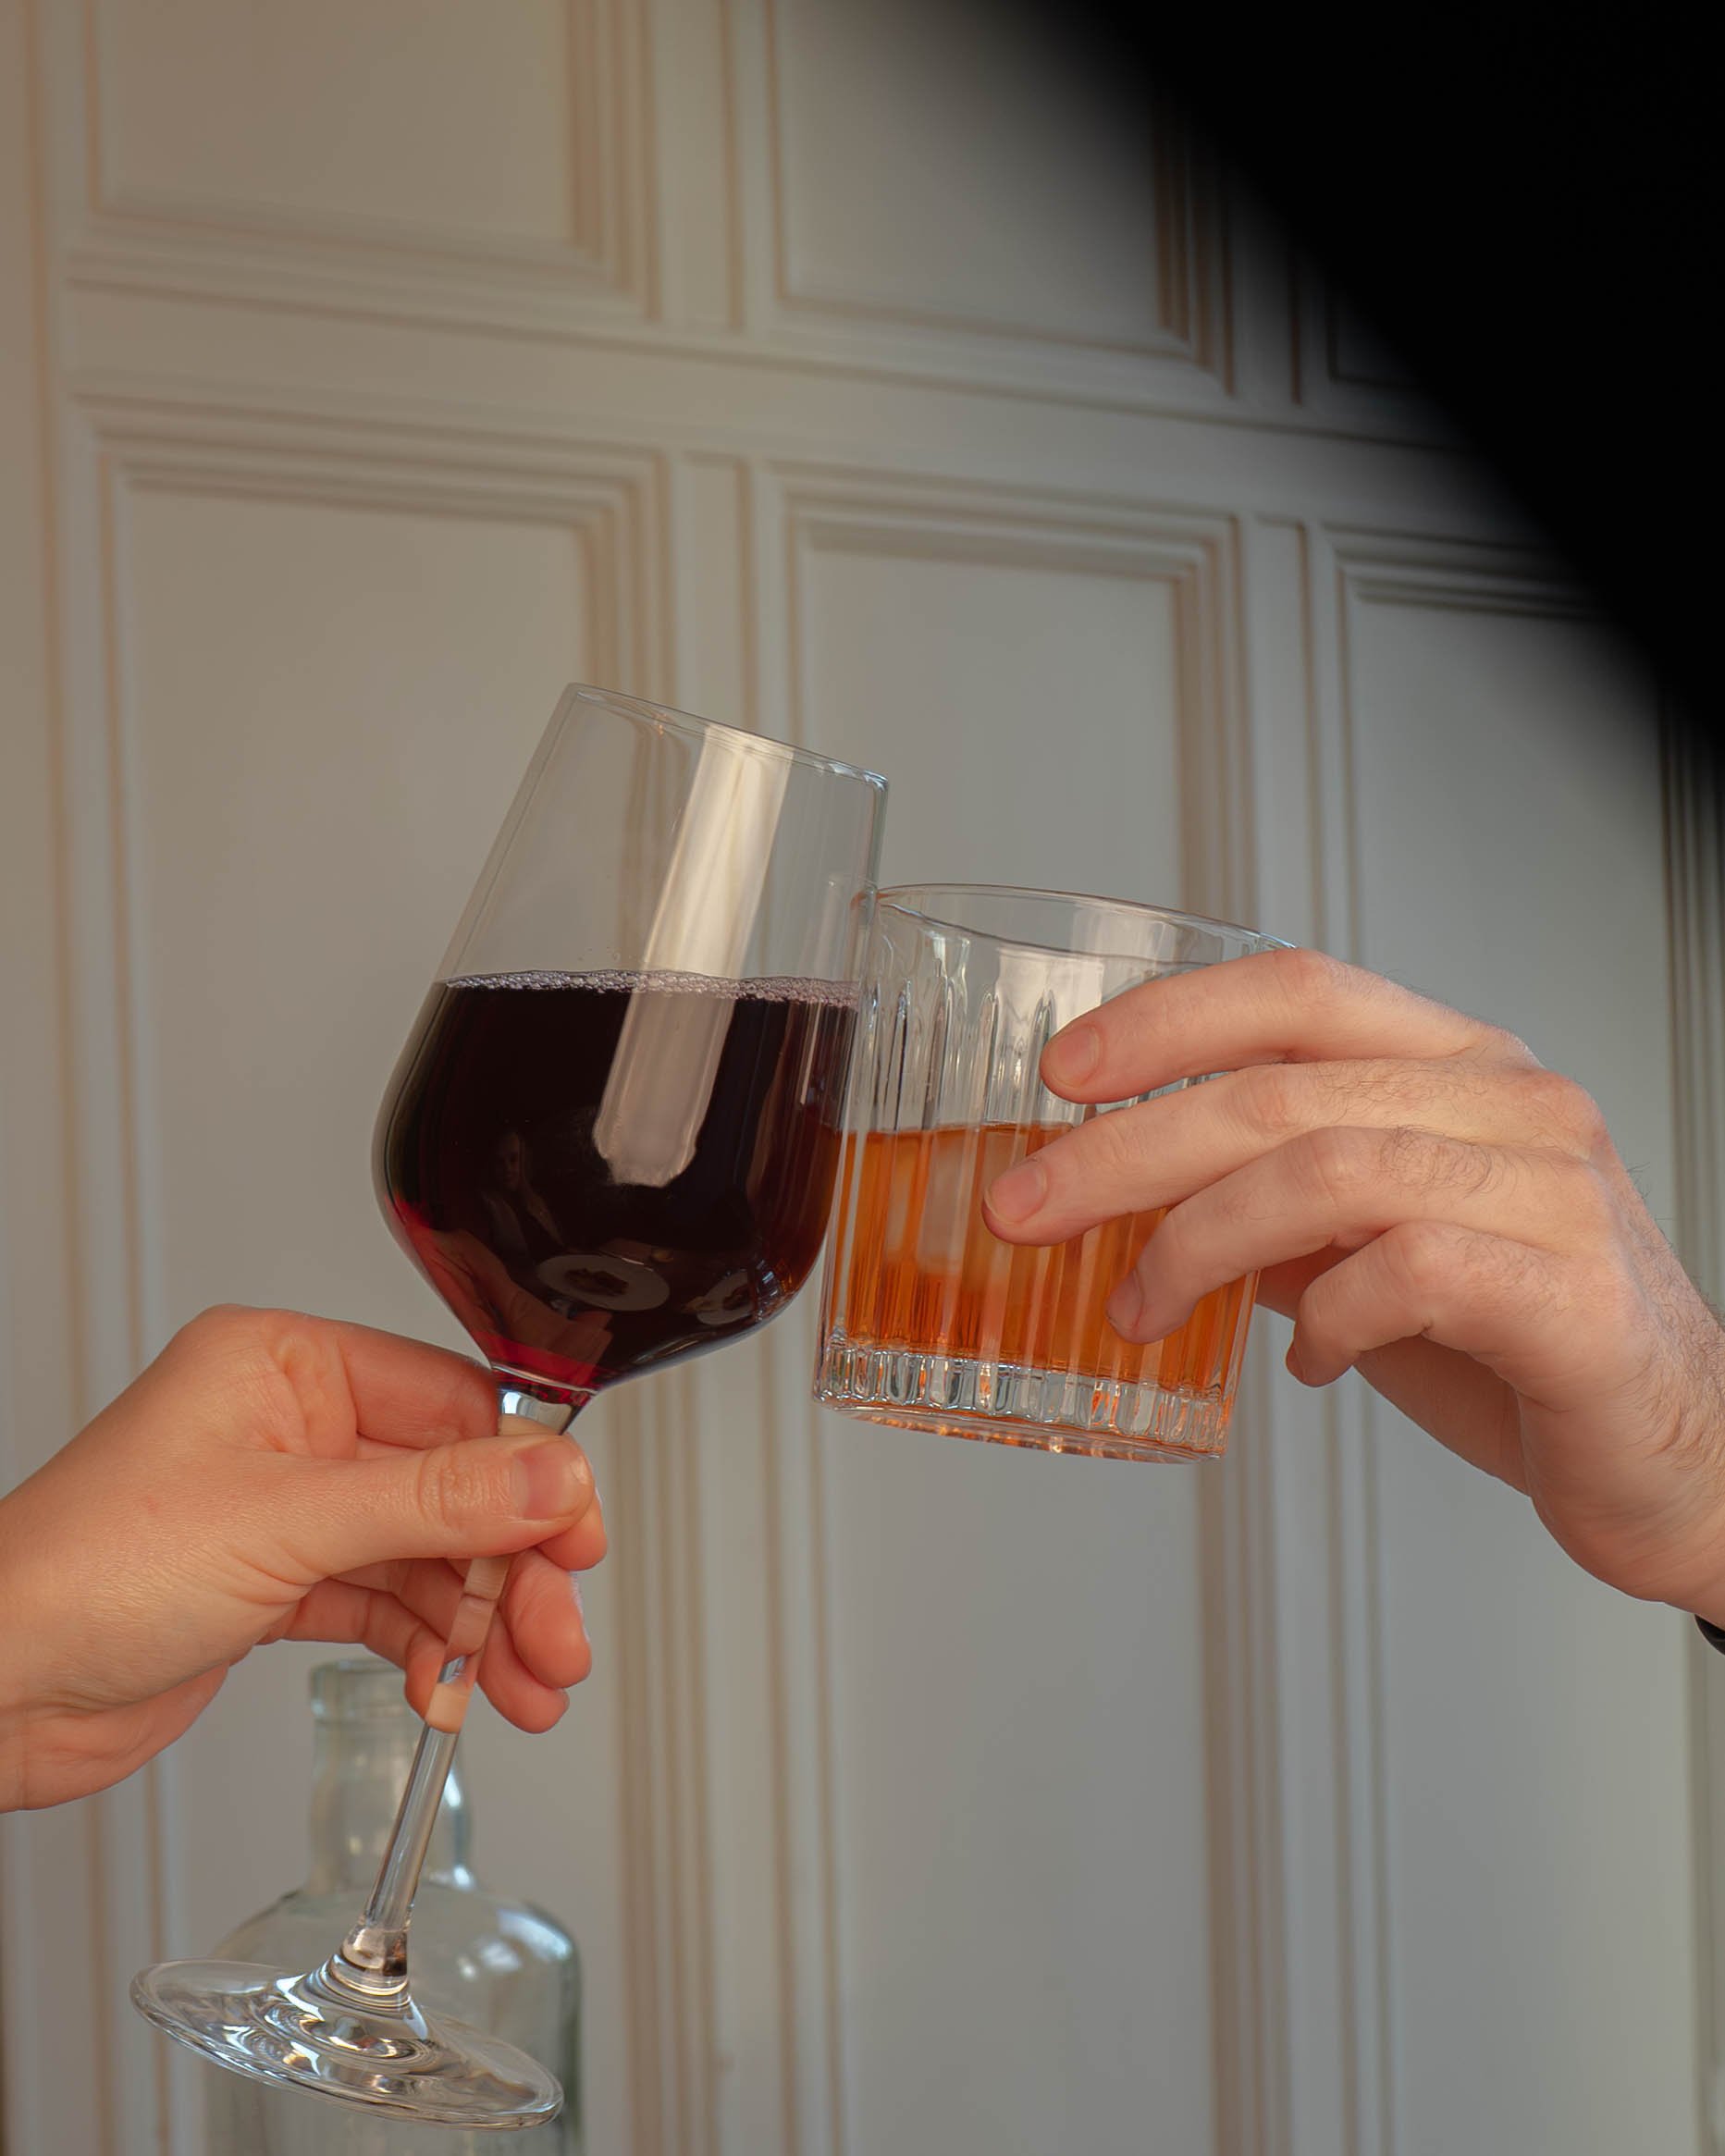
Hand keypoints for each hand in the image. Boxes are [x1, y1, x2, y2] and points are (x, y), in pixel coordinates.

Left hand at [0, 1306, 606, 1810]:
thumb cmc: (81, 1573)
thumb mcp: (285, 1522)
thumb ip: (433, 1502)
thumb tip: (550, 1476)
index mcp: (286, 1366)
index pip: (449, 1402)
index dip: (525, 1472)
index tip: (578, 1532)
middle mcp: (291, 1429)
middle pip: (450, 1490)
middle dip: (510, 1571)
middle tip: (557, 1635)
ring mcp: (285, 1510)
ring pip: (424, 1558)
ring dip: (481, 1626)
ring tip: (528, 1685)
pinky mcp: (276, 1586)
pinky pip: (383, 1607)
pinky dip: (427, 1651)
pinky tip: (456, 1692)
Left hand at [982, 947, 1724, 1623]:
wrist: (1681, 1458)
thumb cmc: (1518, 1346)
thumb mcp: (1372, 1251)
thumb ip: (1275, 1211)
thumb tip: (1129, 1201)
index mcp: (1458, 1066)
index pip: (1297, 989)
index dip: (1168, 1017)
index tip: (1061, 1072)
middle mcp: (1511, 1102)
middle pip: (1279, 1089)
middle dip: (1124, 1151)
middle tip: (1026, 1208)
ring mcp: (1552, 1190)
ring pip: (1328, 1171)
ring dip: (1197, 1244)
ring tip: (1141, 1309)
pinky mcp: (1571, 1295)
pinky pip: (1407, 1272)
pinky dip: (1324, 1318)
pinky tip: (1307, 1361)